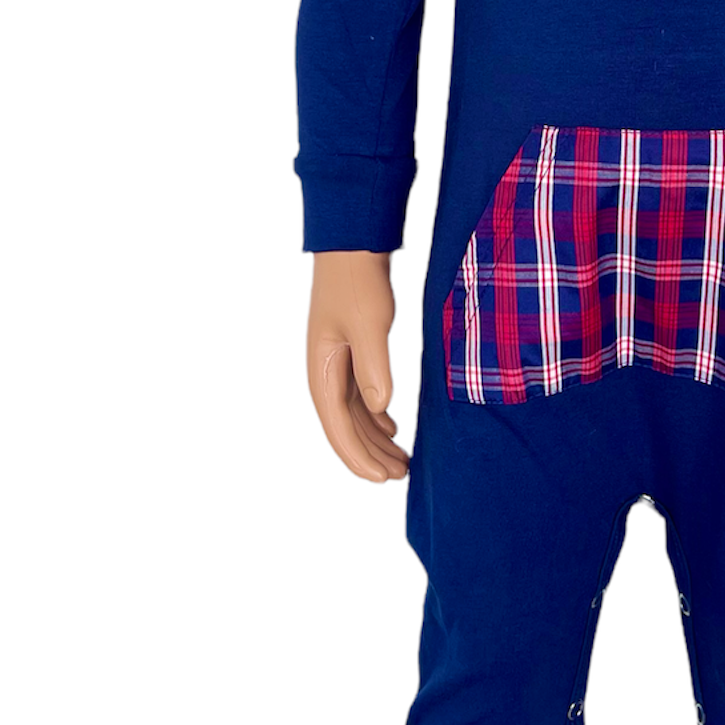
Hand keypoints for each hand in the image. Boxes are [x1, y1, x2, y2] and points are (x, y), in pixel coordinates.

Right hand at [307, 250, 410, 482]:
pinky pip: (359, 395)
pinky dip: (374, 414)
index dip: (359, 458)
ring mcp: (336, 362)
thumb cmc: (357, 281)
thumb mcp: (369, 323)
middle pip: (346, 427)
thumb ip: (374, 367)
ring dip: (375, 437)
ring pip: (354, 413)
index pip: (338, 428)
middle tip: (403, 474)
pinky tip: (391, 424)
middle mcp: (325, 372)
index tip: (383, 480)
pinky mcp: (350, 349)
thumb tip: (380, 409)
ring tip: (401, 458)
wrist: (352, 244)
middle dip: (371, 454)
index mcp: (322, 371)